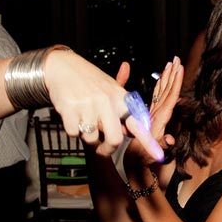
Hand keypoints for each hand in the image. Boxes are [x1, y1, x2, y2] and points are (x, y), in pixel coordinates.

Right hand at [44, 47, 163, 162]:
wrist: (63, 66)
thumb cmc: (89, 79)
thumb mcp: (110, 87)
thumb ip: (122, 110)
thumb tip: (131, 131)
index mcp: (120, 98)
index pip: (137, 123)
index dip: (148, 141)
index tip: (158, 155)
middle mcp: (106, 102)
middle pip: (115, 139)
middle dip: (107, 149)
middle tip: (102, 148)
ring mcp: (88, 106)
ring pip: (91, 138)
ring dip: (87, 135)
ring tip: (84, 120)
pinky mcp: (70, 109)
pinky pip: (74, 133)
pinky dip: (72, 129)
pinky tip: (72, 116)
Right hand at [116, 57, 184, 166]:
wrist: (135, 168)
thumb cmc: (141, 162)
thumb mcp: (152, 155)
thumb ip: (161, 146)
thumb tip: (171, 140)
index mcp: (159, 120)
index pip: (170, 97)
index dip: (175, 82)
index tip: (179, 68)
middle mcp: (158, 117)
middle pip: (167, 91)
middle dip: (172, 75)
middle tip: (176, 59)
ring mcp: (153, 117)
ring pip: (161, 93)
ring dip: (167, 79)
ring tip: (171, 65)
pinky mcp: (148, 119)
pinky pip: (154, 99)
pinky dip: (157, 88)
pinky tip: (160, 80)